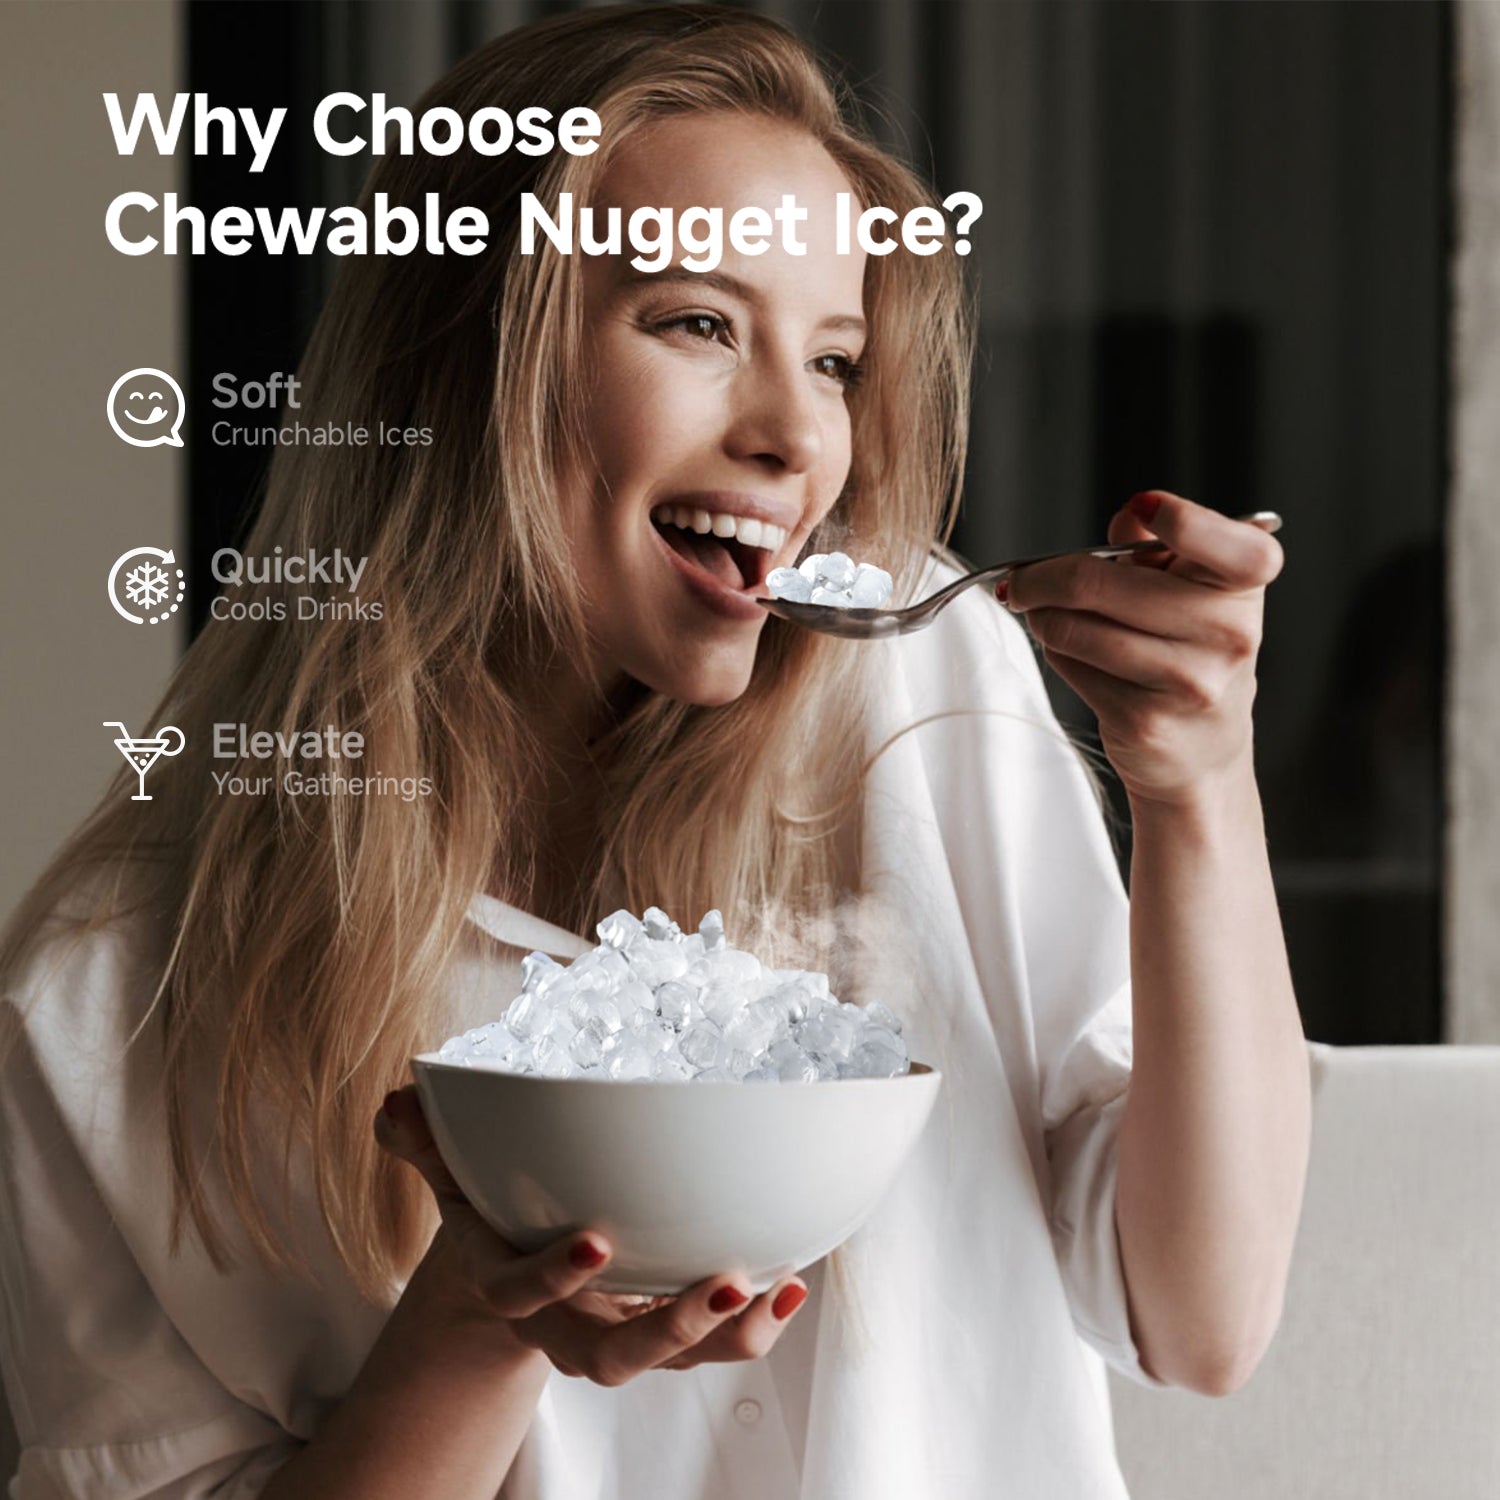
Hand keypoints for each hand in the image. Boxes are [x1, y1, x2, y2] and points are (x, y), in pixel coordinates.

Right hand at [374, 1085, 808, 1383]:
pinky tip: (793, 1284)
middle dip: (667, 1329)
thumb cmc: (492, 1214)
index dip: (552, 1280)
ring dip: (728, 1333)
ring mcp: (622, 1337)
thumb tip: (396, 1101)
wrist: (514, 1275)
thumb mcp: (453, 1180)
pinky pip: (713, 1343)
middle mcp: (569, 1329)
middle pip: (614, 1359)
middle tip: (720, 1283)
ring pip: (674, 1361)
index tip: (596, 1240)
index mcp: (510, 1288)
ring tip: (775, 1290)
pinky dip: (756, 1322)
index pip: (518, 1298)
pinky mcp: (667, 1332)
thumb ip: (427, 1144)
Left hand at [1000, 491, 1283, 807]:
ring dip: (1042, 618)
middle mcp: (1227, 635)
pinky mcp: (1145, 720)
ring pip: (1074, 629)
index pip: (1236, 548)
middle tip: (1022, 579)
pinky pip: (1072, 668)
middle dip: (1042, 577)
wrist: (1204, 749)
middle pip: (1097, 583)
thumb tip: (1130, 519)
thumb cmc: (1190, 651)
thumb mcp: (1191, 589)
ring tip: (1043, 615)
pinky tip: (1071, 652)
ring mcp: (1188, 683)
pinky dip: (1057, 653)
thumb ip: (1159, 546)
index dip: (1185, 521)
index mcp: (1244, 589)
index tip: (1144, 509)